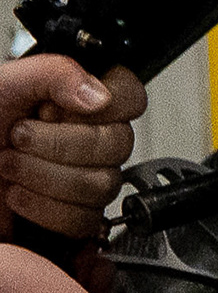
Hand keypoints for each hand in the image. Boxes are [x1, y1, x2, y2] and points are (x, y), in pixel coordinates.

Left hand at [0, 54, 140, 238]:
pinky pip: (85, 220)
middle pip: (118, 145)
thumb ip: (52, 73)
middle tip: (19, 136)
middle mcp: (85, 135)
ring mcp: (82, 176)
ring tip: (10, 166)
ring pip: (102, 185)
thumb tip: (100, 94)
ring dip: (45, 178)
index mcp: (74, 98)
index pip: (129, 96)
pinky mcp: (72, 214)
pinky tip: (18, 194)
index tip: (57, 109)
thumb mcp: (1, 85)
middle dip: (58, 145)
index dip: (104, 106)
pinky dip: (44, 210)